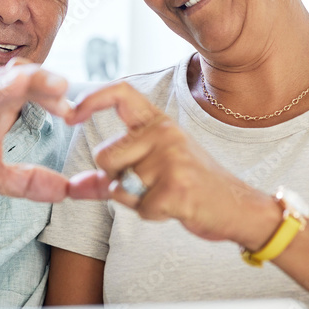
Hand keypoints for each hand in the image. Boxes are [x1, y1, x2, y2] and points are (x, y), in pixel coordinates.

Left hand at [65, 81, 275, 248]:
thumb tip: (71, 187)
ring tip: (164, 194)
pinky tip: (174, 207)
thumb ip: (108, 178)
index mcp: (157, 122)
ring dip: (136, 200)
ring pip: (120, 186)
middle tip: (148, 185)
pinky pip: (139, 208)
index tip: (70, 114)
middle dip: (115, 180)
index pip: (120, 94)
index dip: (91, 98)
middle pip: (105, 156)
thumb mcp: (150, 173)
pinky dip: (151, 215)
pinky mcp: (177, 186)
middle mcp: (165, 132)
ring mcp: (172, 158)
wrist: (238, 207)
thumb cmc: (191, 187)